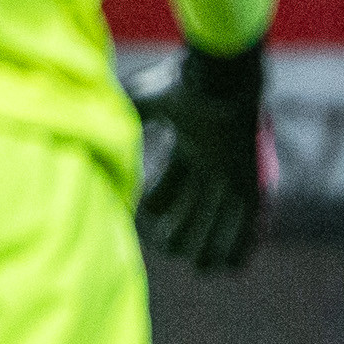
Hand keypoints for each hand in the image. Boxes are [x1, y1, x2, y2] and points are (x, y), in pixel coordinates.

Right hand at [137, 40, 269, 272]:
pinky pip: (250, 219)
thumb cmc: (182, 86)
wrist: (219, 77)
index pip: (176, 179)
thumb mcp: (142, 100)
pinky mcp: (252, 177)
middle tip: (165, 246)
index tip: (144, 214)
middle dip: (184, 228)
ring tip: (195, 266)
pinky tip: (231, 267)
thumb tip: (91, 130)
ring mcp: (234, 169)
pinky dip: (242, 243)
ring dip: (208, 242)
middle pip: (200, 204)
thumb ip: (121, 117)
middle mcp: (214, 157)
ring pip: (223, 217)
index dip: (160, 199)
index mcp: (193, 140)